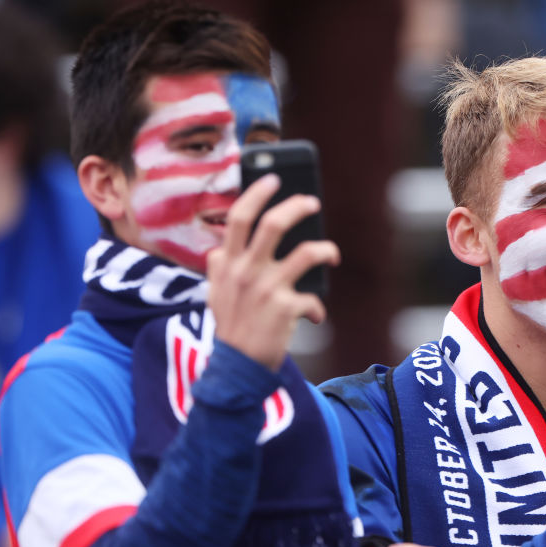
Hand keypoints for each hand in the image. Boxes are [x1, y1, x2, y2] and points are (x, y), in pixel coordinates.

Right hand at [207, 174, 339, 370]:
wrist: (236, 368)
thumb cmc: (230, 328)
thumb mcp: (214, 294)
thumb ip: (217, 269)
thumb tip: (218, 251)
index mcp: (227, 264)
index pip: (239, 219)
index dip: (257, 194)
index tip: (273, 178)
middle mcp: (246, 272)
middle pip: (273, 225)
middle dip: (296, 207)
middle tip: (312, 201)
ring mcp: (267, 289)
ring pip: (306, 253)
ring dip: (326, 250)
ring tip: (331, 254)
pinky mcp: (286, 308)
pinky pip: (313, 300)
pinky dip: (316, 309)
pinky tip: (313, 316)